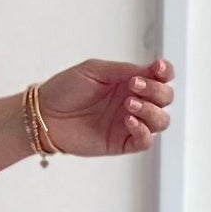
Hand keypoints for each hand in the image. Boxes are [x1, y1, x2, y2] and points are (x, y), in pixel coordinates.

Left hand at [37, 56, 174, 157]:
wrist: (44, 114)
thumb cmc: (66, 89)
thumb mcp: (95, 70)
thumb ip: (123, 70)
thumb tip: (149, 72)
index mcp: (130, 82)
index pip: (161, 77)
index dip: (166, 72)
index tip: (157, 68)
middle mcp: (134, 102)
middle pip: (166, 98)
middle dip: (157, 90)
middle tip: (134, 86)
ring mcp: (130, 124)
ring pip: (161, 121)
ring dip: (151, 110)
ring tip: (129, 104)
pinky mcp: (121, 144)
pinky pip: (145, 141)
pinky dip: (143, 130)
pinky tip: (128, 120)